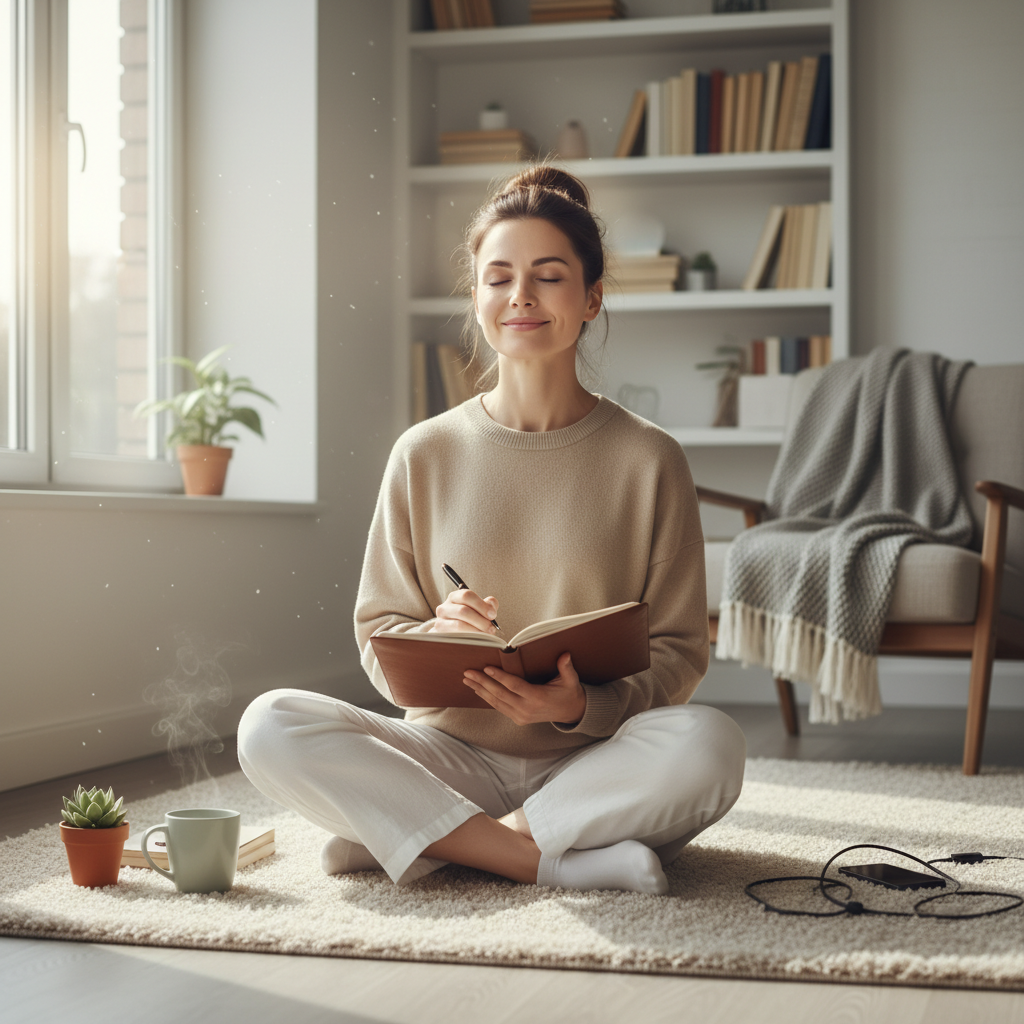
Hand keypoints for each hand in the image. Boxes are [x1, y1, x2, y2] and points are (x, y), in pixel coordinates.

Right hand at [431, 588, 498, 634]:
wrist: (453, 633)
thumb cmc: (470, 618)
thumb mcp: (480, 608)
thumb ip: (489, 604)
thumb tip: (491, 607)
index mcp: (455, 597)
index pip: (467, 595)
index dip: (482, 605)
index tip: (493, 615)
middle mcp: (444, 607)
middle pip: (463, 610)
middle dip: (481, 620)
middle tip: (491, 629)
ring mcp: (440, 622)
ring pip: (459, 625)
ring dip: (476, 631)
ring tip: (486, 635)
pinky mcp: (439, 635)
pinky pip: (455, 637)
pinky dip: (468, 639)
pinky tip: (476, 640)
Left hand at [463, 652, 585, 725]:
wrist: (571, 713)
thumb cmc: (569, 692)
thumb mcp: (571, 680)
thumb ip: (566, 667)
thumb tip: (565, 655)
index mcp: (538, 698)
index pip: (514, 686)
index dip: (500, 677)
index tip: (487, 668)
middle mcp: (527, 709)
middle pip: (500, 694)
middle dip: (482, 682)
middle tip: (468, 672)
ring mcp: (521, 716)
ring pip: (496, 702)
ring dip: (480, 690)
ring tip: (467, 680)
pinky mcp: (518, 719)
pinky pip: (499, 707)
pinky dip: (487, 698)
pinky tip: (478, 690)